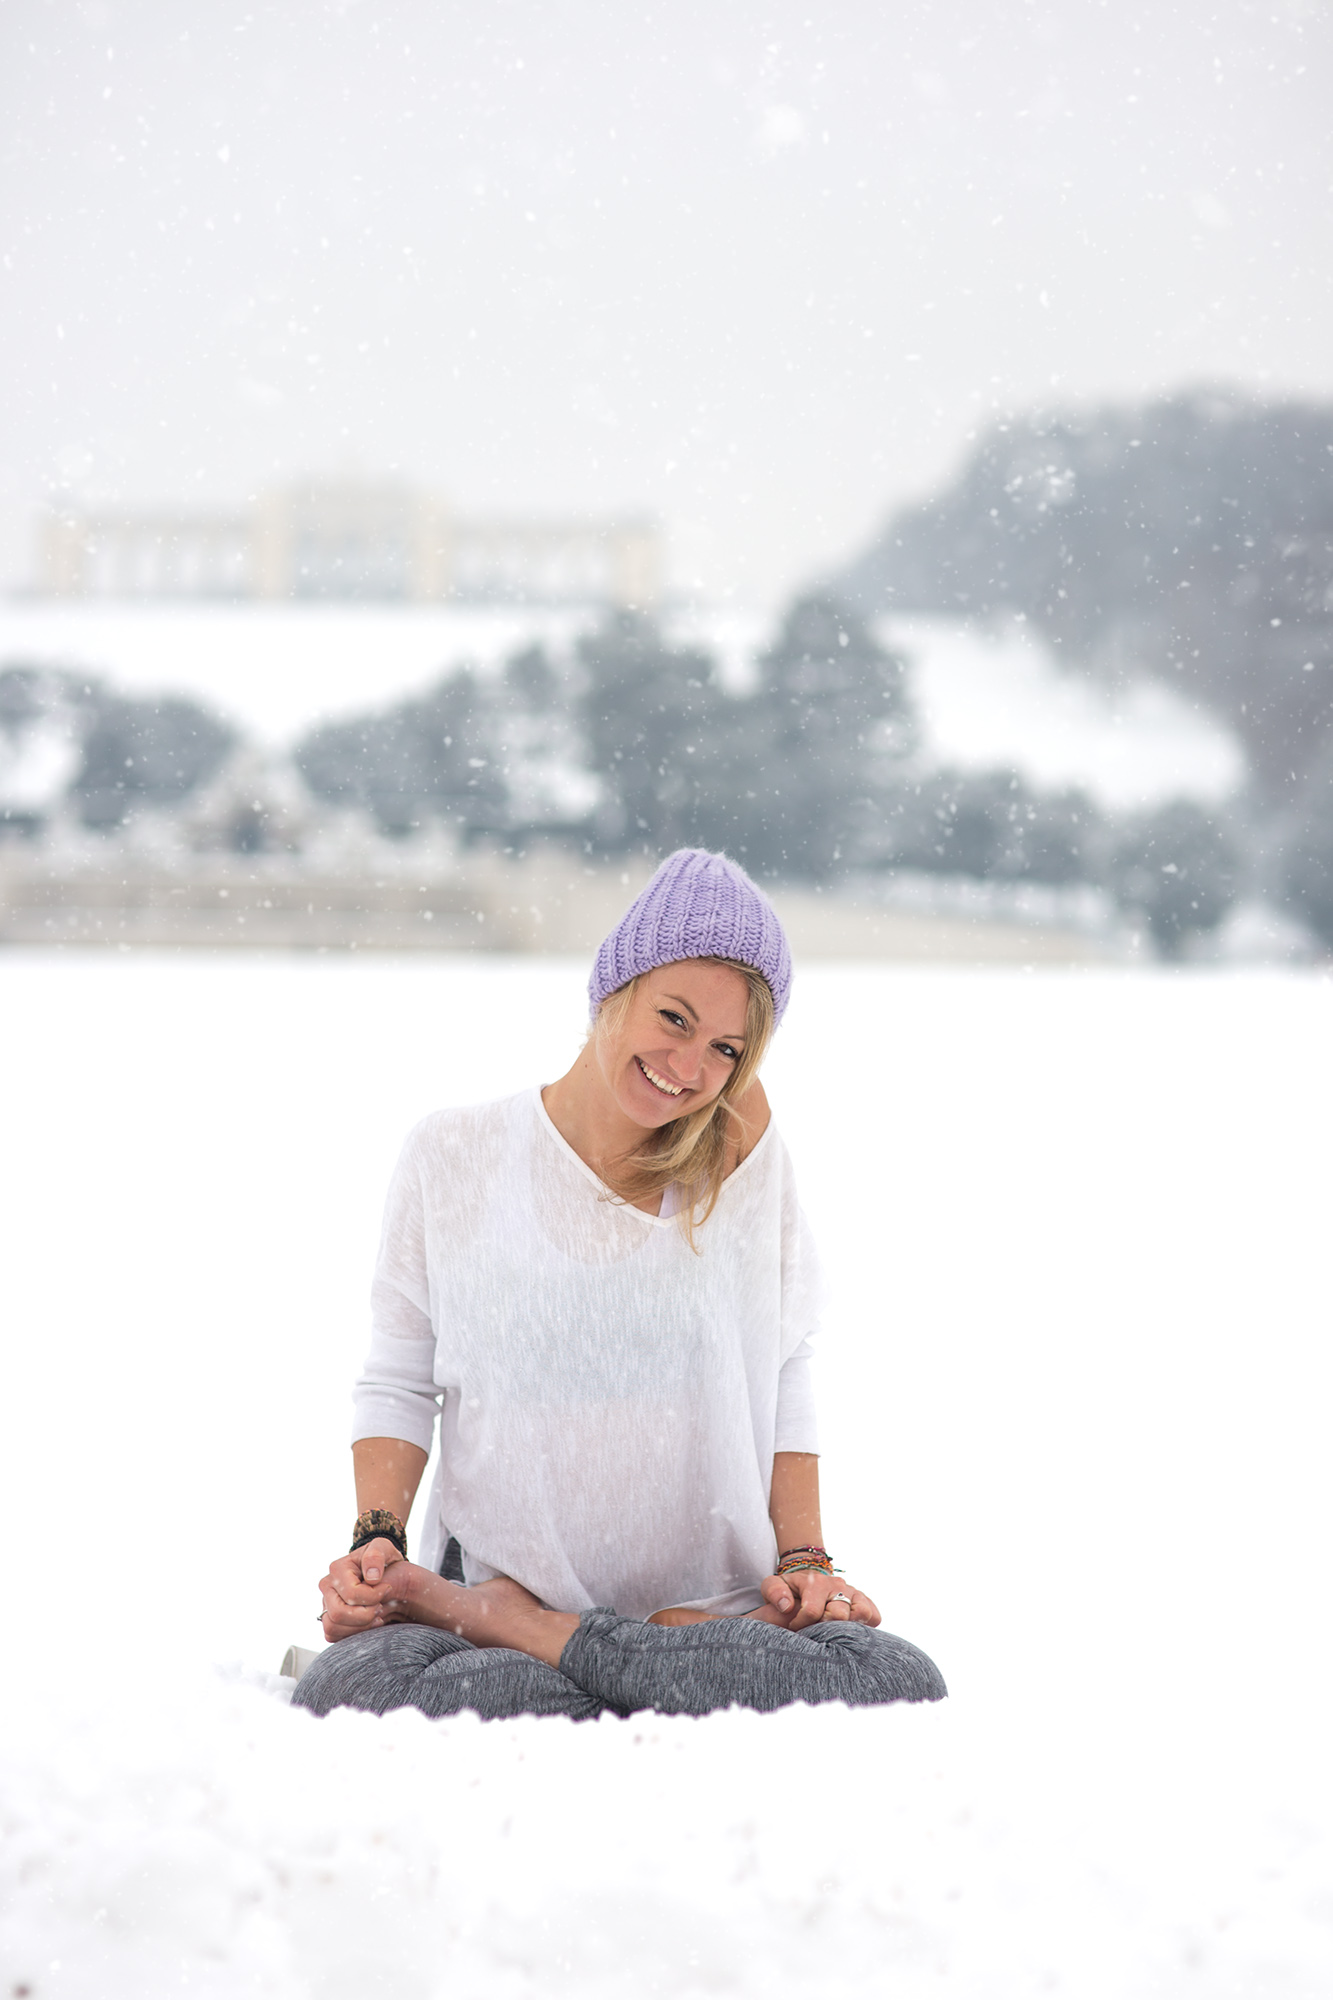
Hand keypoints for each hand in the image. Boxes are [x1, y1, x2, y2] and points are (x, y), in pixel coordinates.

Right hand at [318, 1536, 409, 1641]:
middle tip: (381, 1607)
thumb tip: (371, 1577)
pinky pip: (332, 1635)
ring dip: (359, 1627)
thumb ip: (377, 1556)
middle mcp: (327, 1586)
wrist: (385, 1575)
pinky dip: (352, 1634)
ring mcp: (326, 1603)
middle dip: (365, 1615)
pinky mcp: (329, 1618)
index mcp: (337, 1568)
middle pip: (338, 1613)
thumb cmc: (383, 1561)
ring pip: (332, 1627)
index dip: (373, 1596)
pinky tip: (369, 1624)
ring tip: (376, 1616)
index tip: (387, 1589)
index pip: (352, 1594)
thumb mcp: (384, 1549)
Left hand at [759, 1568, 880, 1629]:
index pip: (812, 1611)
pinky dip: (866, 1625)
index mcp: (814, 1582)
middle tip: (814, 1631)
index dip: (801, 1625)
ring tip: (832, 1632)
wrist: (808, 1580)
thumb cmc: (790, 1589)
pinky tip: (850, 1630)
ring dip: (847, 1627)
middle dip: (824, 1628)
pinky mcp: (864, 1601)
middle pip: (839, 1614)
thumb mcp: (774, 1586)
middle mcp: (837, 1585)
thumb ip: (774, 1592)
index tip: (794, 1627)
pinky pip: (874, 1615)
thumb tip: (786, 1606)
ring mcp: (853, 1593)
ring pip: (861, 1613)